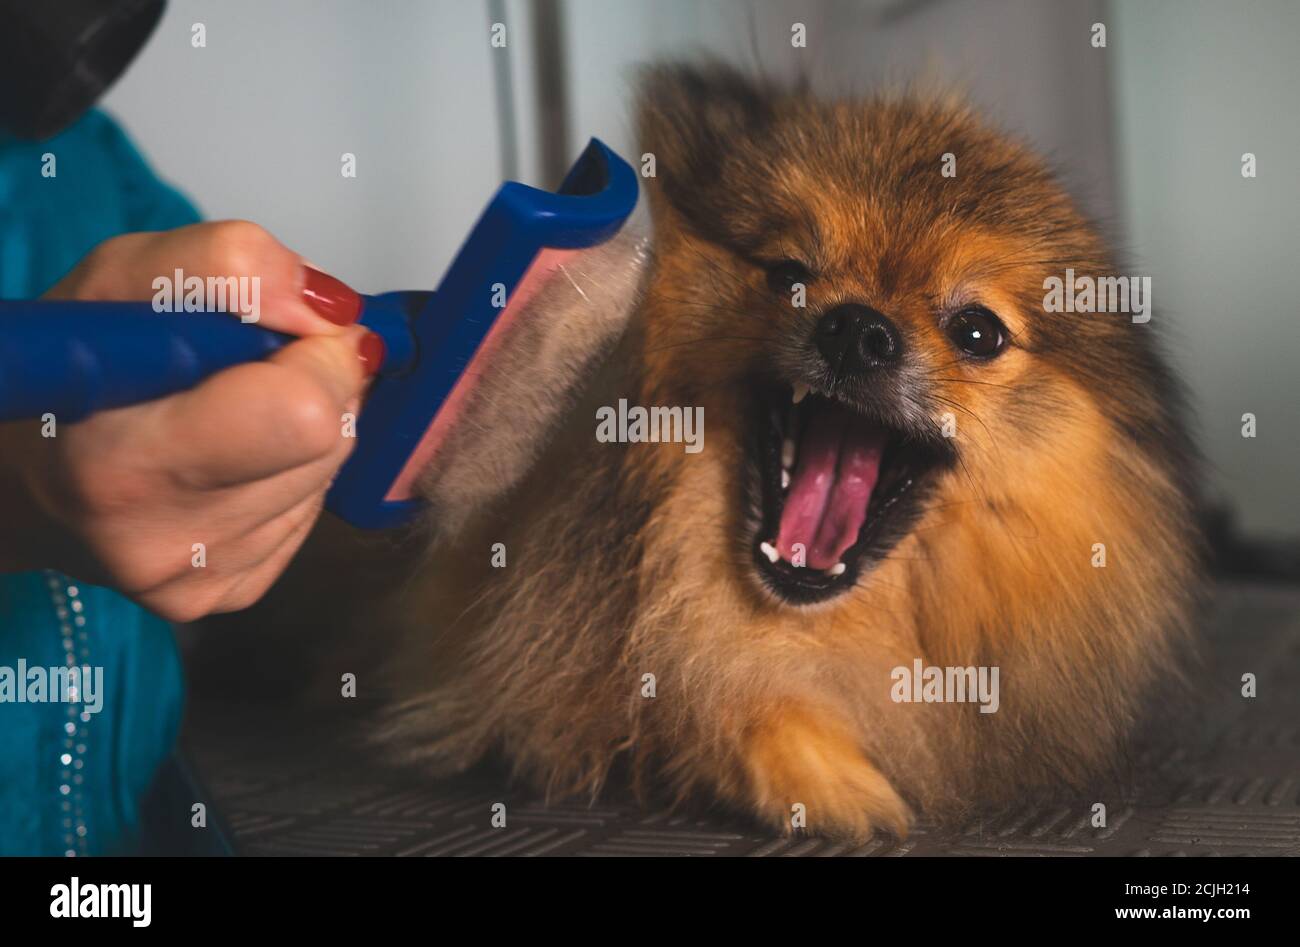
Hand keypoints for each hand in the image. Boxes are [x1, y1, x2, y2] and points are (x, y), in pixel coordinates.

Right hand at [0, 221, 381, 621]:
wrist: (23, 481)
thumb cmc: (73, 370)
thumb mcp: (121, 280)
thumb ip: (227, 266)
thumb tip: (326, 305)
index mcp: (123, 462)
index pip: (302, 413)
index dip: (318, 355)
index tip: (294, 327)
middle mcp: (162, 541)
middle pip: (331, 442)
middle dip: (320, 383)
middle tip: (258, 364)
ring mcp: (201, 579)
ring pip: (330, 472)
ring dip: (308, 427)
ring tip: (234, 412)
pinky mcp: (232, 593)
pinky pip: (313, 511)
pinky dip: (292, 470)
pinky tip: (234, 457)